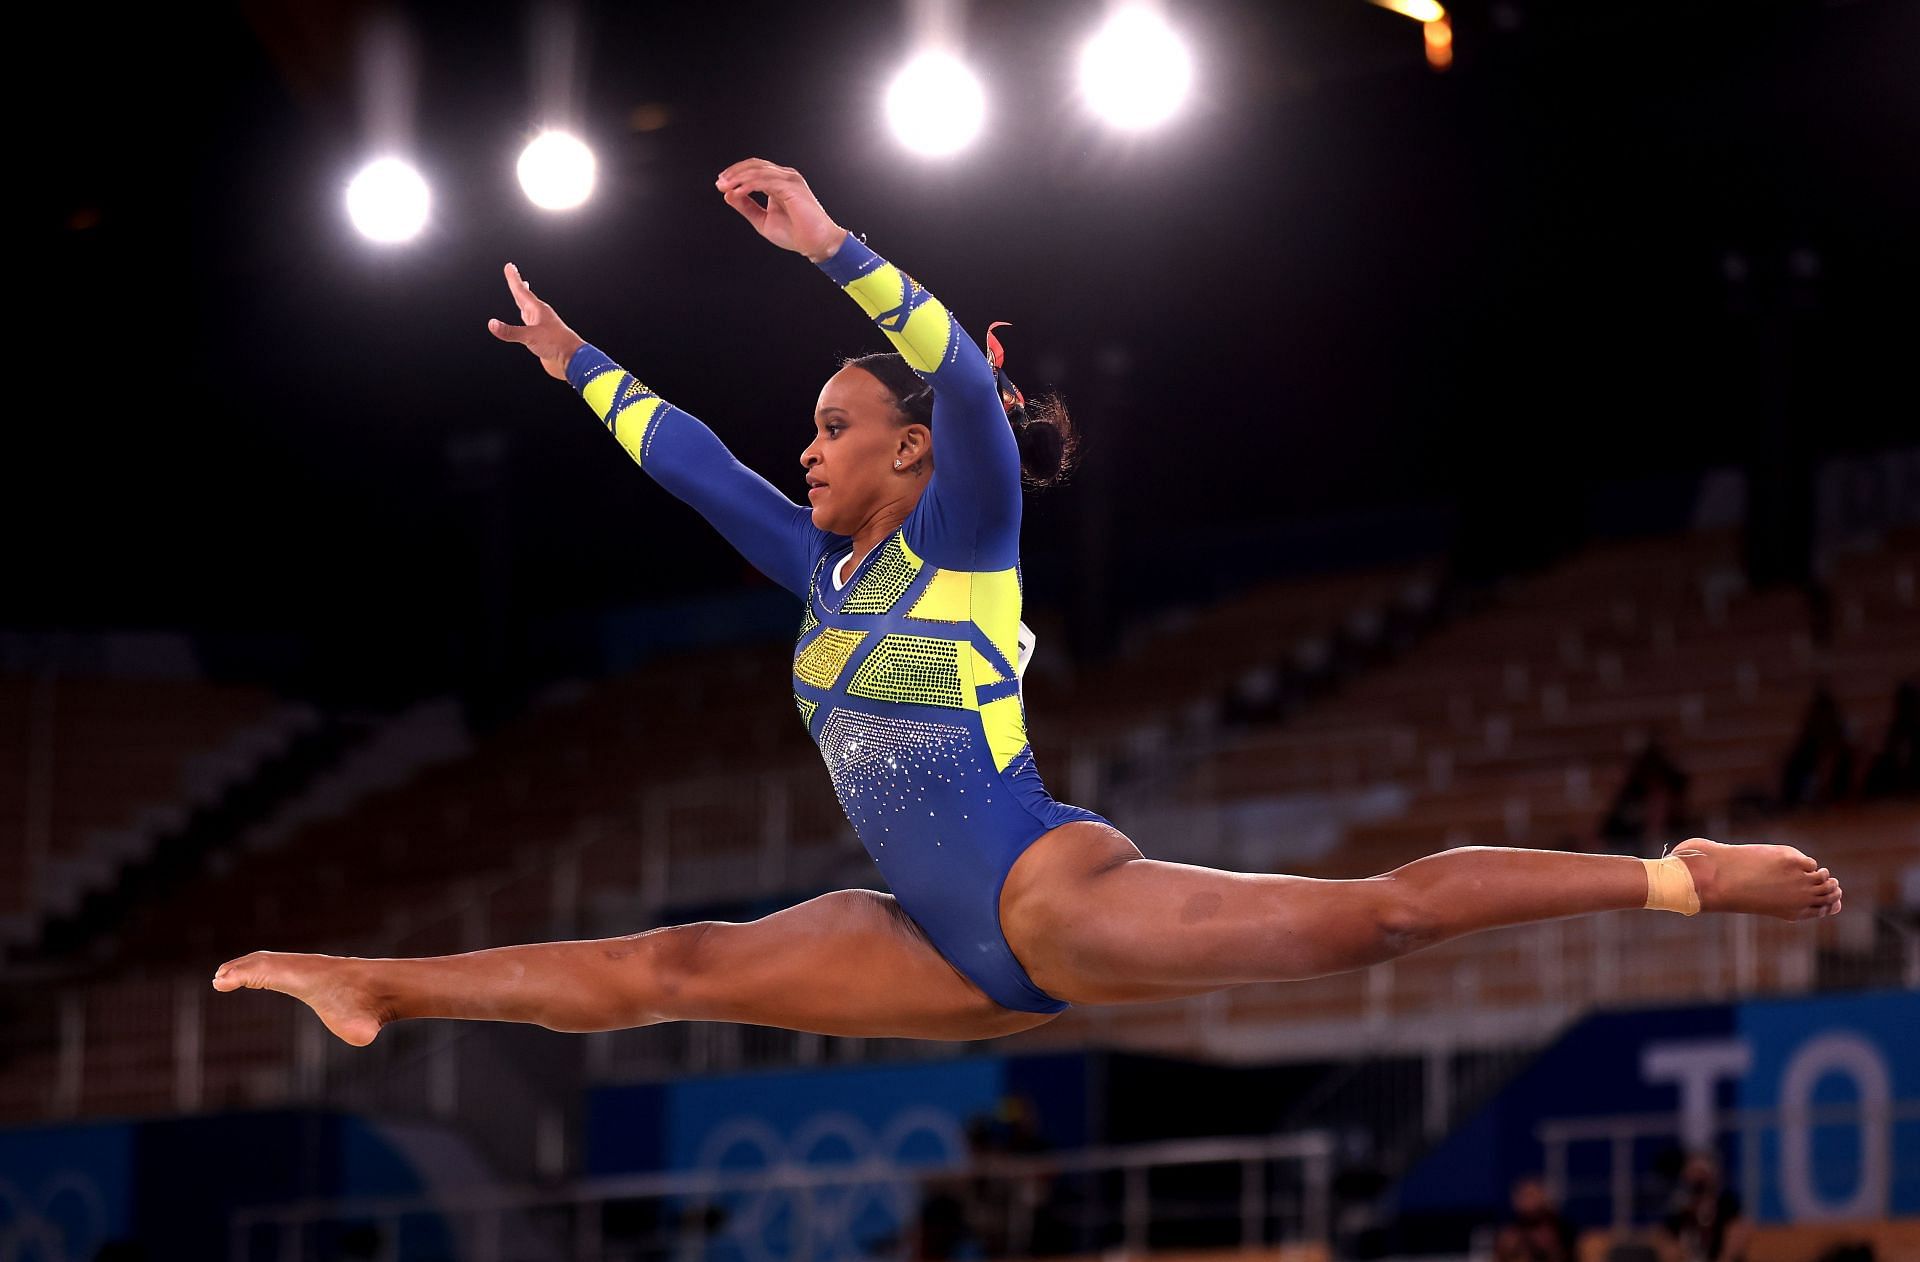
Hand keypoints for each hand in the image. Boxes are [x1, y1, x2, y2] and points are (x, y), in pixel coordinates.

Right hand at [487, 262, 585, 380]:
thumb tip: (492, 324)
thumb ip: (510, 332)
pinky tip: (526, 321)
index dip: (514, 279)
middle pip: (525, 297)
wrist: (572, 359)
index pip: (522, 291)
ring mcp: (541, 326)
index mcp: (538, 310)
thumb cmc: (557, 344)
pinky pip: (530, 324)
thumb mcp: (530, 336)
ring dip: (523, 301)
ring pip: (528, 309)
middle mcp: (539, 315)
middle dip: (518, 285)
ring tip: (520, 294)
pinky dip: (525, 319)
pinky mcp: (542, 337)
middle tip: (513, 274)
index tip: (509, 266)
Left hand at [715, 158, 847, 261]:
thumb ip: (747, 207)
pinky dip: (749, 185)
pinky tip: (738, 192)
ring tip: (725, 187)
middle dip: (735, 172)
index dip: (736, 173)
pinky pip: (765, 181)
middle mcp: (785, 177)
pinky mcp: (791, 188)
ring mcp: (790, 180)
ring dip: (739, 177)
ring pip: (759, 171)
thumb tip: (728, 195)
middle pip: (755, 164)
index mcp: (780, 182)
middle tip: (720, 183)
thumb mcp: (763, 220)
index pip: (755, 168)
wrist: (816, 244)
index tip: (721, 184)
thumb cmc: (796, 234)